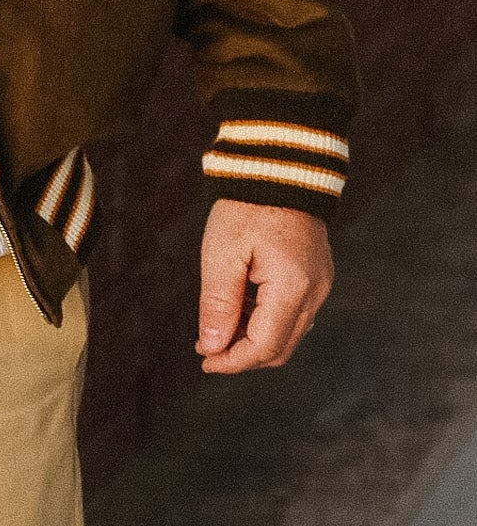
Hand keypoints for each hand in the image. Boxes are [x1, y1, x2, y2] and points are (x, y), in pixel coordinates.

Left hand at [196, 198, 332, 374]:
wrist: (278, 164)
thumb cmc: (246, 204)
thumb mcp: (222, 252)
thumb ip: (218, 303)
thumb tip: (211, 346)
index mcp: (293, 287)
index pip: (265, 346)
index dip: (233, 361)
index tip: (204, 360)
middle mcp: (315, 292)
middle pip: (280, 347)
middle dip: (242, 355)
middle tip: (206, 348)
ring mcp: (320, 284)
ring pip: (288, 333)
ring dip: (254, 338)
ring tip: (218, 326)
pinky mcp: (317, 274)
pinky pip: (294, 312)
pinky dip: (267, 319)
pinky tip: (240, 307)